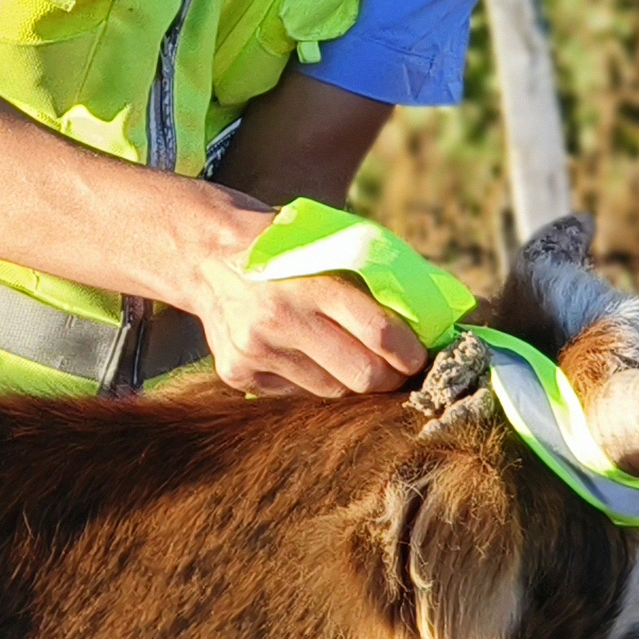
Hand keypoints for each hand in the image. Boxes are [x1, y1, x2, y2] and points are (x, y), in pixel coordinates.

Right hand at [182, 196, 429, 398]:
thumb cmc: (285, 246)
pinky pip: (294, 393)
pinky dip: (310, 379)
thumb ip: (373, 281)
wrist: (207, 252)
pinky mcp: (236, 371)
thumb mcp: (328, 245)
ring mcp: (256, 349)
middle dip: (389, 379)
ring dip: (350, 381)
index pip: (380, 333)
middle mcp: (282, 318)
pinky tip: (303, 354)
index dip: (411, 354)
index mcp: (312, 282)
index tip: (419, 357)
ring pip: (331, 391)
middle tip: (396, 371)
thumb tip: (431, 319)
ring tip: (353, 360)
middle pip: (362, 376)